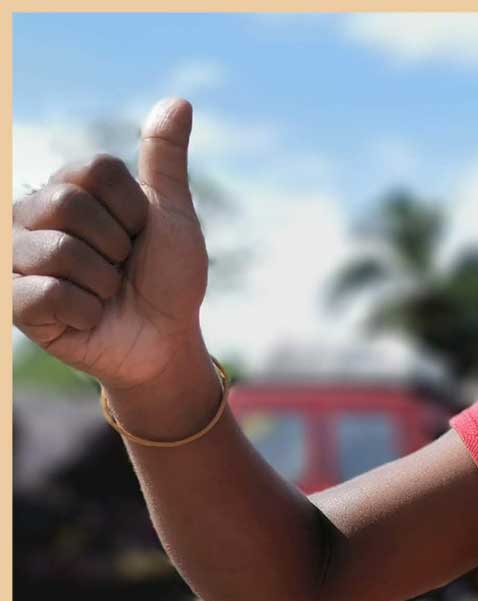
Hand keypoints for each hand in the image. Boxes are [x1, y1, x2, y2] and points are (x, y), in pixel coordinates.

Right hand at [12, 97, 208, 390]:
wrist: (165, 340)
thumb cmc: (168, 278)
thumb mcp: (173, 216)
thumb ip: (165, 160)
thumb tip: (178, 100)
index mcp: (67, 188)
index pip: (95, 171)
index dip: (133, 210)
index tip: (140, 234)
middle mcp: (32, 215)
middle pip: (68, 204)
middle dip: (116, 245)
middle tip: (122, 266)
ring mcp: (17, 257)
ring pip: (60, 251)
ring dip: (104, 281)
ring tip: (105, 292)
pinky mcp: (14, 302)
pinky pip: (50, 293)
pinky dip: (87, 310)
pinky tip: (87, 316)